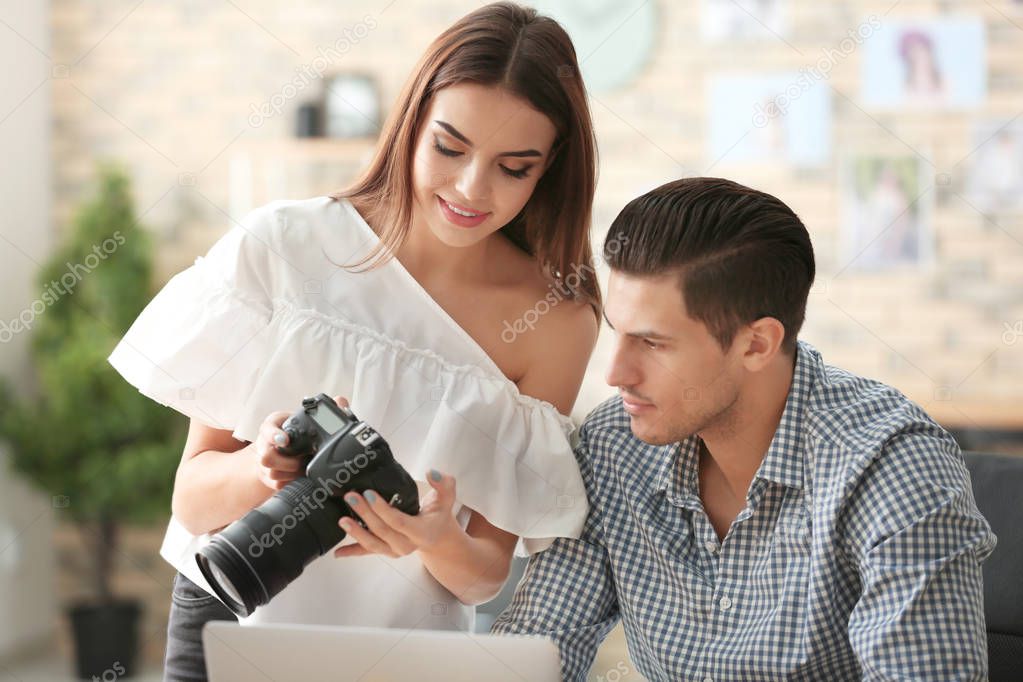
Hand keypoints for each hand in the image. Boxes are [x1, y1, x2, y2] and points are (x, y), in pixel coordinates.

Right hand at [255, 395, 349, 490]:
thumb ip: (324, 409)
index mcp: (271, 426)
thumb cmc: (293, 431)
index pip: (267, 429)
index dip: (274, 435)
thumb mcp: (302, 417)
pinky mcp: (269, 477)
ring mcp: (265, 463)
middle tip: (303, 460)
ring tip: (305, 468)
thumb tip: (340, 400)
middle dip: (287, 462)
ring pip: (272, 473)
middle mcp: (264, 444)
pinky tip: (301, 476)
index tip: (286, 440)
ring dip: (291, 473)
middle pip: (266, 457)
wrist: (279, 447)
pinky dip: (291, 481)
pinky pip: (277, 484)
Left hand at [334, 469, 461, 558]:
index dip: (382, 510)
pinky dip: (352, 552)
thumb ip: (444, 483)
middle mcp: (407, 545)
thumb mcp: (447, 497)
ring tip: (342, 520)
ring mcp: (395, 551)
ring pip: (373, 545)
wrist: (437, 537)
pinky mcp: (385, 551)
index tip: (369, 493)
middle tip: (351, 497)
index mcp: (421, 532)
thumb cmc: (438, 514)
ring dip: (356, 533)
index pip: (399, 522)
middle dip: (365, 514)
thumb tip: (431, 473)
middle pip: (383, 531)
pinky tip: (337, 553)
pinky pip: (367, 552)